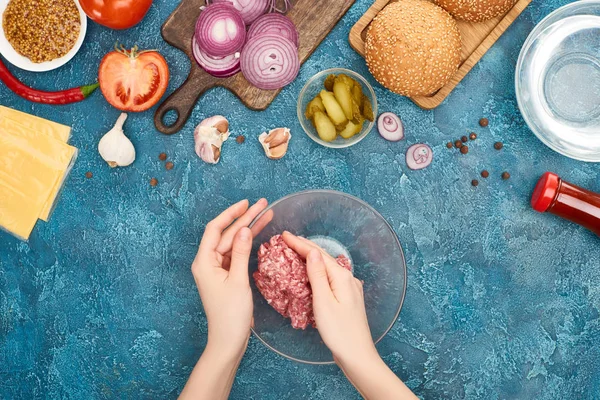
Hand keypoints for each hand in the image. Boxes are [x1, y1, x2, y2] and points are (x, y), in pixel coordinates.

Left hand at [192, 199, 272, 359]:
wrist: (228, 341)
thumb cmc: (231, 315)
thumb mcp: (238, 281)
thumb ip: (240, 253)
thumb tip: (244, 230)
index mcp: (204, 262)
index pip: (216, 229)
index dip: (231, 213)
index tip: (247, 203)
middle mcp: (207, 263)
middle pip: (227, 234)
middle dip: (245, 218)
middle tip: (264, 205)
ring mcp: (216, 269)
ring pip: (233, 242)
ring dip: (249, 229)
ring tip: (267, 214)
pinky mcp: (225, 275)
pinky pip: (236, 253)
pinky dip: (248, 243)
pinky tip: (259, 234)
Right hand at [281, 232, 376, 363]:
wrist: (357, 355)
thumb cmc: (339, 332)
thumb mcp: (323, 302)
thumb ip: (317, 275)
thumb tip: (313, 252)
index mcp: (341, 277)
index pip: (317, 254)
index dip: (299, 243)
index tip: (284, 235)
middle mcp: (348, 278)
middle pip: (323, 257)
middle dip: (304, 247)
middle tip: (287, 239)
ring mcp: (349, 288)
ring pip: (326, 266)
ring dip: (311, 257)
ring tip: (295, 250)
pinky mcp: (347, 297)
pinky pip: (329, 277)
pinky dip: (317, 270)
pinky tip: (311, 271)